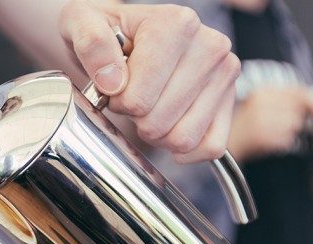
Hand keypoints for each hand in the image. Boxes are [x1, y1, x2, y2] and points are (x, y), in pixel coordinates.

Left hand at [59, 0, 240, 162]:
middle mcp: (210, 46)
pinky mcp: (230, 99)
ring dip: (157, 134)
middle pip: (159, 122)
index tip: (114, 85)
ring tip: (149, 107)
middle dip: (135, 118)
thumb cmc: (106, 30)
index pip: (139, 98)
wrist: (127, 32)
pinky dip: (185, 150)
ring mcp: (224, 73)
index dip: (117, 102)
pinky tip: (168, 131)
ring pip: (183, 138)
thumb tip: (113, 81)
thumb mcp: (83, 24)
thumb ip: (92, 44)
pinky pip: (211, 147)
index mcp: (176, 24)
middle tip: (132, 96)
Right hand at [228, 87, 312, 161]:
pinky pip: (288, 140)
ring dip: (287, 131)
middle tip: (276, 122)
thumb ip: (289, 97)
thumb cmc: (246, 123)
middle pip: (298, 110)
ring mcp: (264, 123)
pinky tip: (267, 140)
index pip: (297, 92)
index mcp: (261, 93)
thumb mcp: (261, 102)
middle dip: (293, 117)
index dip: (307, 100)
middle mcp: (262, 105)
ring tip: (270, 131)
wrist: (225, 144)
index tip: (311, 106)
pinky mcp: (266, 140)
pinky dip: (281, 142)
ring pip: (295, 125)